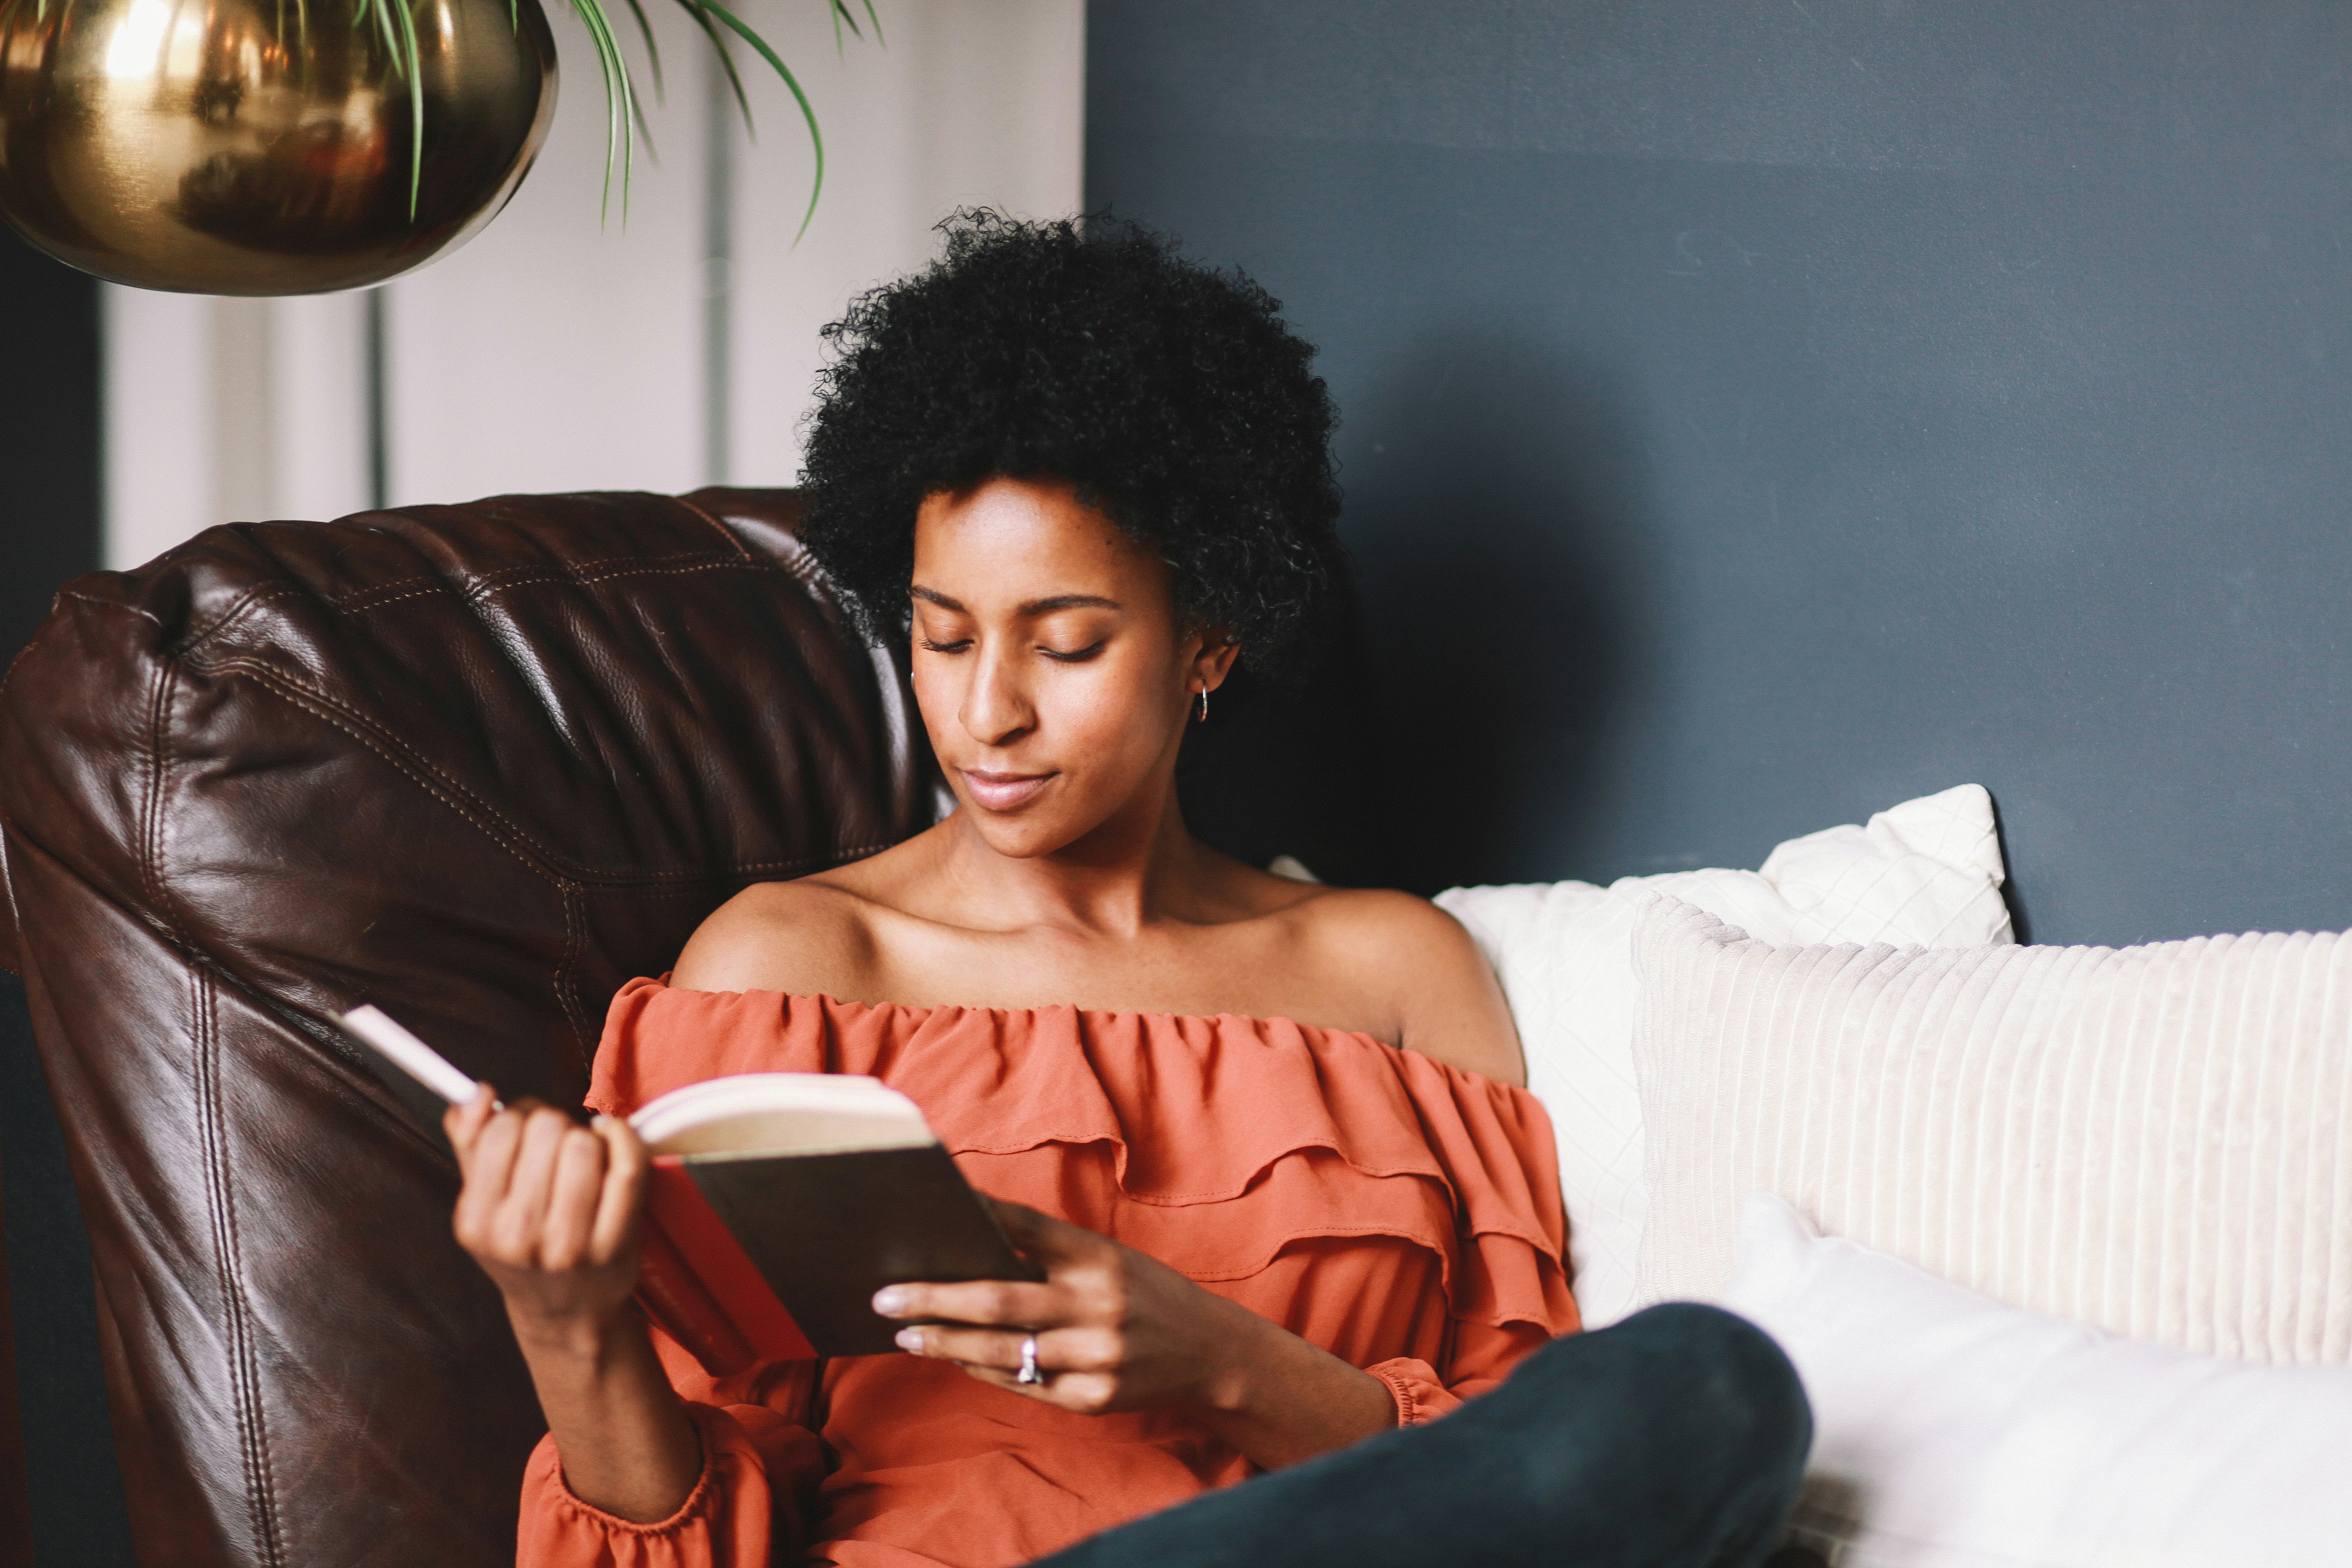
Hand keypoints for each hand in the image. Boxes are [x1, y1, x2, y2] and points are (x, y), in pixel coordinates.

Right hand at [446, 1087, 648, 1339]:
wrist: (564, 1312)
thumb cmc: (523, 1247)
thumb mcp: (482, 1202)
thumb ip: (470, 1141)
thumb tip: (477, 1093)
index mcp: (477, 1222)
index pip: (501, 1130)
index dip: (516, 1116)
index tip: (523, 1129)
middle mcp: (518, 1236)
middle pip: (546, 1128)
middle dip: (552, 1124)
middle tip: (553, 1148)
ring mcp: (570, 1243)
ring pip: (585, 1143)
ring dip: (586, 1137)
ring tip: (580, 1157)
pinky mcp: (615, 1242)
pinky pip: (628, 1163)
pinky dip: (622, 1137)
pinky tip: (611, 1140)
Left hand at [872, 1199, 1270, 1417]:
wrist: (1211, 1352)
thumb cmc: (1144, 1294)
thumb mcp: (1109, 1259)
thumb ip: (1050, 1257)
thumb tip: (969, 1254)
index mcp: (1099, 1256)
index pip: (1025, 1227)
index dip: (974, 1216)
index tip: (923, 1213)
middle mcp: (1097, 1303)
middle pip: (997, 1299)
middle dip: (933, 1300)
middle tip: (885, 1298)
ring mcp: (1095, 1355)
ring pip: (1001, 1351)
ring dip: (945, 1343)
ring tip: (907, 1337)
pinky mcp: (1093, 1398)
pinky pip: (1023, 1385)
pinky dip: (985, 1370)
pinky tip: (958, 1359)